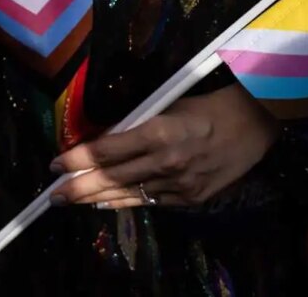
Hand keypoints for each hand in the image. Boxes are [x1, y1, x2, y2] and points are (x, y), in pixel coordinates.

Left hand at [49, 84, 278, 208]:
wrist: (255, 124)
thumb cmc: (206, 105)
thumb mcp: (166, 105)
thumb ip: (135, 125)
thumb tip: (102, 139)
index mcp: (159, 132)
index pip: (107, 151)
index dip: (77, 159)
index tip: (54, 164)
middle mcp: (166, 162)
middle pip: (112, 178)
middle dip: (78, 187)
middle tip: (53, 196)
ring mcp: (180, 184)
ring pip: (128, 194)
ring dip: (95, 198)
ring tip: (70, 202)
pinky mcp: (191, 198)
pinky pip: (150, 202)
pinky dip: (125, 201)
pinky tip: (105, 202)